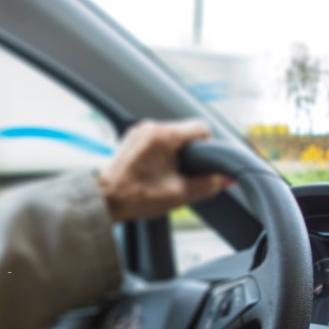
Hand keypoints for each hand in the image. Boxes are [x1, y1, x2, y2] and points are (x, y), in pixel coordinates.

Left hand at [96, 119, 229, 221]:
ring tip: (167, 176)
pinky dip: (160, 154)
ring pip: (170, 137)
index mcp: (163, 135)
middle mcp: (150, 127)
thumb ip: (207, 185)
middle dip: (190, 153)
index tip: (204, 163)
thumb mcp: (178, 194)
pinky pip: (155, 141)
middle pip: (185, 133)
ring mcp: (139, 131)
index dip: (208, 147)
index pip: (201, 128)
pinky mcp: (131, 139)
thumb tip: (224, 179)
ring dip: (174, 154)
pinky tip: (155, 173)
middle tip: (183, 175)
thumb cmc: (134, 197)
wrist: (104, 200)